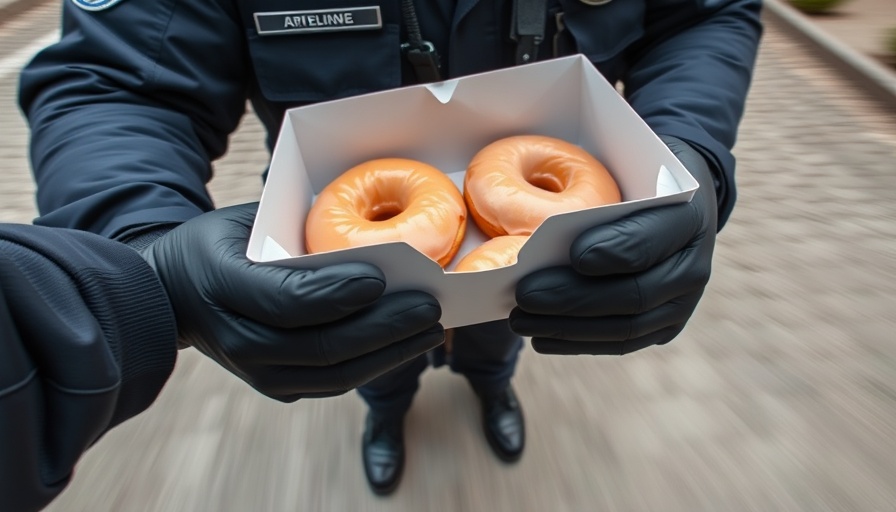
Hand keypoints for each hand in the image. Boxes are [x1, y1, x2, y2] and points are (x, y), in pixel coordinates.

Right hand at [140, 203, 443, 400]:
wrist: (173, 296)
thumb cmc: (218, 247)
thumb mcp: (242, 224)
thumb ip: (291, 234)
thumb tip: (365, 237)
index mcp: (223, 286)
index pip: (289, 300)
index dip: (338, 294)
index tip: (382, 279)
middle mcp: (239, 342)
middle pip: (324, 346)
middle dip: (385, 328)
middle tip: (428, 305)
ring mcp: (259, 373)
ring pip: (336, 373)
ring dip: (391, 353)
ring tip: (431, 328)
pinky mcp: (278, 388)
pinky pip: (334, 383)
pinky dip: (376, 365)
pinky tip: (407, 345)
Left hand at [510, 135, 717, 354]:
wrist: (675, 203)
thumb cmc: (636, 180)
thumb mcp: (625, 170)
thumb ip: (597, 196)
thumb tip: (542, 233)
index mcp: (688, 215)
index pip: (650, 239)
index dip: (614, 250)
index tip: (573, 255)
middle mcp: (693, 266)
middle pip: (634, 294)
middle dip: (573, 298)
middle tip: (524, 294)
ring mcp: (681, 303)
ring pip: (626, 327)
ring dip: (567, 327)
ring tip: (521, 320)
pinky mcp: (664, 327)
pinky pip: (621, 342)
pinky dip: (577, 344)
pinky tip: (541, 337)